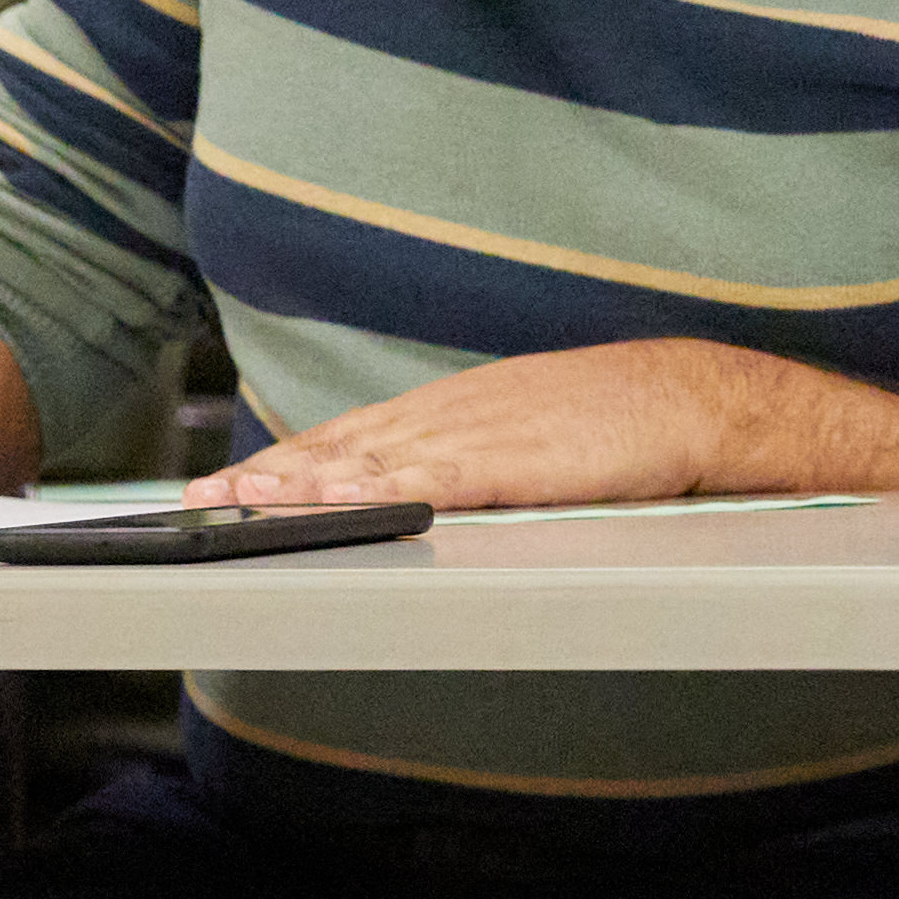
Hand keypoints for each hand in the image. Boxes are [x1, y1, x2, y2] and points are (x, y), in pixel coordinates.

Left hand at [197, 342, 768, 512]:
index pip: (353, 434)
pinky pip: (433, 476)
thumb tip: (430, 487)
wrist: (695, 399)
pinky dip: (378, 486)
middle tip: (203, 496)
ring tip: (242, 499)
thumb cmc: (624, 421)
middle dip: (269, 471)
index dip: (287, 458)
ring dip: (301, 480)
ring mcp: (482, 432)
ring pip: (372, 458)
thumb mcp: (535, 430)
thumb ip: (478, 453)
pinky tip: (335, 496)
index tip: (231, 479)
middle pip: (343, 444)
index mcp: (458, 407)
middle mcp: (455, 412)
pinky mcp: (516, 459)